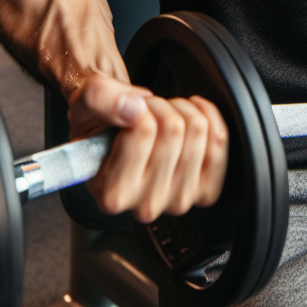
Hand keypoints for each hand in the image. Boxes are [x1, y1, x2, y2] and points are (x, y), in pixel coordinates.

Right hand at [67, 73, 228, 222]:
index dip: (139, 105)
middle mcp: (146, 205)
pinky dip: (208, 117)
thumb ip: (102, 100)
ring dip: (180, 110)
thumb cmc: (98, 124)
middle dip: (160, 106)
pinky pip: (219, 141)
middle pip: (174, 129)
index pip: (143, 129)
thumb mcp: (87, 102)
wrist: (112, 135)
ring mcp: (178, 199)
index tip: (129, 109)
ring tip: (161, 116)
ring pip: (198, 131)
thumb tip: (133, 109)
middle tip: (145, 112)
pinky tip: (190, 114)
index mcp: (113, 194)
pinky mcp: (203, 190)